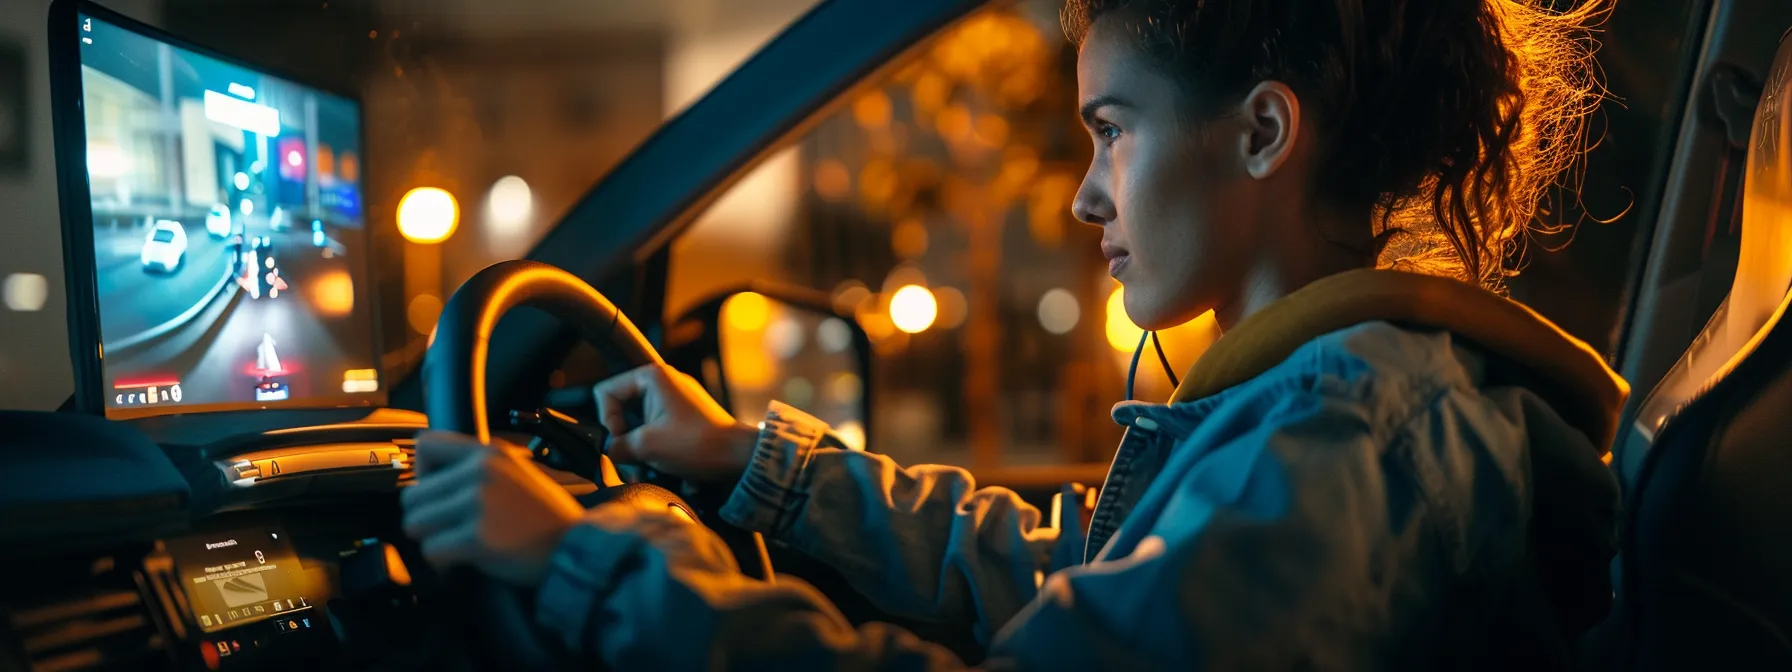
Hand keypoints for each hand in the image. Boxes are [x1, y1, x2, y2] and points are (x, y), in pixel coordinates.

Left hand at [400, 431, 585, 585]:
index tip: (436, 492)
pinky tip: (465, 559)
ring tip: (458, 543)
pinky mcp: (478, 538)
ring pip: (415, 524)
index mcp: (489, 452)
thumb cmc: (545, 516)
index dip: (423, 473)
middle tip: (451, 528)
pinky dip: (444, 561)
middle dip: (426, 517)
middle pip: (411, 495)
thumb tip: (428, 475)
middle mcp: (481, 472)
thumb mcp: (516, 472)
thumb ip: (476, 468)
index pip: (426, 445)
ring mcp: (479, 504)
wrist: (576, 546)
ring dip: (432, 539)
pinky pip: (432, 551)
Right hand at [591, 364, 758, 483]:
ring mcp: (675, 401)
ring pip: (638, 426)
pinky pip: (657, 433)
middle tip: (634, 464)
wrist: (740, 457)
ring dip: (639, 452)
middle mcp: (663, 383)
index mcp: (652, 376)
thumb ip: (617, 446)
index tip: (623, 442)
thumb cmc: (697, 444)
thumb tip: (612, 451)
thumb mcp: (646, 446)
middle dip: (624, 442)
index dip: (608, 421)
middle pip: (622, 411)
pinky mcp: (684, 419)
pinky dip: (656, 452)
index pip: (606, 393)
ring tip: (648, 473)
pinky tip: (664, 471)